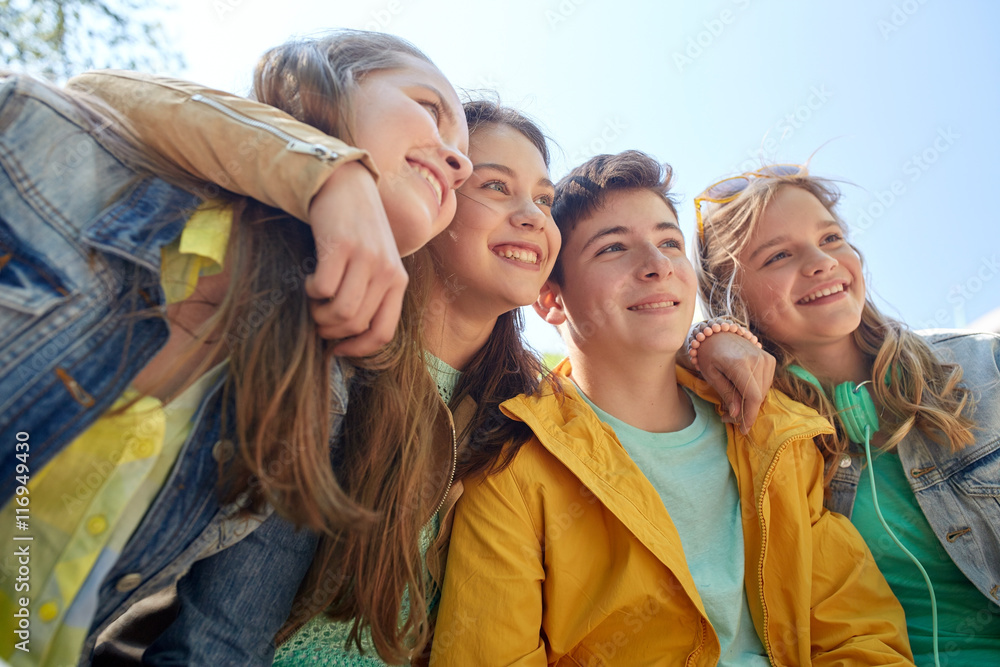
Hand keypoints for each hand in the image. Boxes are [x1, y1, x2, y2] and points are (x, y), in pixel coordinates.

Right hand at [306, 161, 408, 355]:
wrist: (345, 185)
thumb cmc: (357, 230)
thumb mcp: (377, 262)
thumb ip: (372, 293)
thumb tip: (349, 334)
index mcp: (398, 281)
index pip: (383, 333)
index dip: (357, 349)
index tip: (337, 349)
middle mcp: (387, 271)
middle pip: (356, 324)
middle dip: (330, 330)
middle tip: (317, 317)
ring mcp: (366, 259)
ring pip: (341, 312)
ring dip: (319, 314)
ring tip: (314, 300)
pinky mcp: (342, 247)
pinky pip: (324, 289)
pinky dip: (312, 291)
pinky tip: (311, 278)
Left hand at [696, 334, 775, 433]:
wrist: (718, 333)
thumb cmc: (709, 354)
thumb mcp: (711, 375)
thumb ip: (725, 393)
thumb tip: (736, 413)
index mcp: (740, 364)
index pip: (752, 397)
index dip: (749, 416)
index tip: (743, 430)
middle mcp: (757, 360)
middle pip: (758, 396)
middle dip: (746, 412)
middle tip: (728, 418)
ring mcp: (766, 358)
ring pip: (764, 392)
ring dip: (750, 403)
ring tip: (732, 405)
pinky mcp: (769, 359)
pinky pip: (766, 383)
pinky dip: (755, 392)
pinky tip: (741, 392)